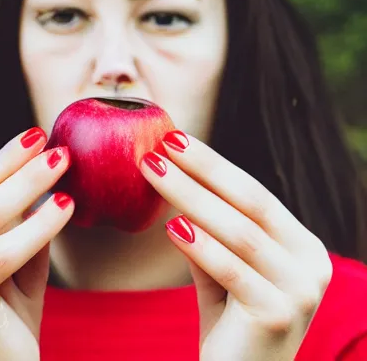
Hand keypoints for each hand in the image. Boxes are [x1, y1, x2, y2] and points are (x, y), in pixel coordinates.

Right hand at [0, 128, 73, 360]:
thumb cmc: (9, 314)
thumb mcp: (17, 259)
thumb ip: (24, 221)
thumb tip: (49, 176)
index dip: (6, 158)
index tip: (38, 134)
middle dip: (20, 166)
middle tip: (58, 145)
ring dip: (30, 185)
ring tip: (64, 161)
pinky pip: (2, 253)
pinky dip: (37, 227)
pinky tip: (66, 206)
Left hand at [140, 130, 332, 360]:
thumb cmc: (230, 324)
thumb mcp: (222, 268)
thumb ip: (208, 230)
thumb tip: (173, 179)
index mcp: (302, 246)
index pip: (254, 194)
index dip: (214, 164)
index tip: (176, 139)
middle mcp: (312, 263)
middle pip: (250, 202)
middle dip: (202, 168)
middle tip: (162, 144)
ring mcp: (302, 291)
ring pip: (239, 231)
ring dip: (190, 196)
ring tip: (152, 171)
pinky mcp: (279, 316)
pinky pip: (232, 271)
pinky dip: (201, 246)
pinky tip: (171, 226)